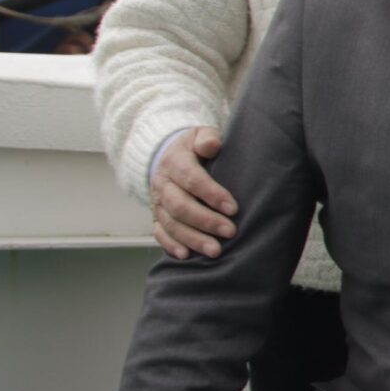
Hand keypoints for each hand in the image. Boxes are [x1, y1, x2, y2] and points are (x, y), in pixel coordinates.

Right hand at [152, 128, 235, 258]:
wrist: (170, 155)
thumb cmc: (196, 146)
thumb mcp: (201, 134)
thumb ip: (208, 138)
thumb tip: (211, 146)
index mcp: (174, 162)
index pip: (191, 179)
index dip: (212, 194)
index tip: (233, 208)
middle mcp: (162, 184)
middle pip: (180, 206)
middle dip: (206, 221)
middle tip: (230, 232)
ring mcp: (157, 202)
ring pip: (171, 224)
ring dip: (193, 239)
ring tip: (216, 251)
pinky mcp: (156, 216)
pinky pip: (159, 233)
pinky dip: (171, 245)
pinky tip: (186, 256)